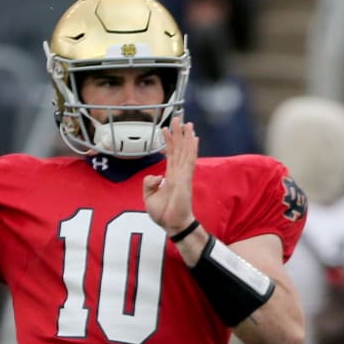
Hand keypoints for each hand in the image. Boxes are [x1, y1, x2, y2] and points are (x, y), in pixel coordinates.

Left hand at [143, 117, 198, 232]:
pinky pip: (189, 161)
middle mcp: (178, 173)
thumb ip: (149, 183)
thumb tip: (157, 176)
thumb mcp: (148, 197)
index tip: (165, 128)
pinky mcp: (185, 179)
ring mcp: (183, 175)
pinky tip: (194, 138)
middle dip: (178, 133)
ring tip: (187, 122)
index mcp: (170, 176)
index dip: (168, 141)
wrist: (173, 225)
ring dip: (186, 136)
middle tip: (179, 118)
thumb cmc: (164, 213)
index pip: (170, 154)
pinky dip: (191, 149)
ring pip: (185, 151)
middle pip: (179, 149)